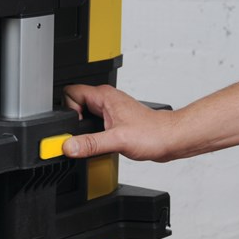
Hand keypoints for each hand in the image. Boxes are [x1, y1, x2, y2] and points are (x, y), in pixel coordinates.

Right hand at [61, 84, 177, 161]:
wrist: (170, 139)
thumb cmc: (153, 133)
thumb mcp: (117, 140)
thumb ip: (90, 143)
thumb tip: (69, 146)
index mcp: (104, 96)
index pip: (70, 93)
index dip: (67, 111)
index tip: (74, 127)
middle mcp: (106, 100)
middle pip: (74, 104)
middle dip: (73, 122)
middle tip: (81, 137)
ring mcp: (110, 110)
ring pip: (84, 114)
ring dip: (82, 129)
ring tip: (91, 140)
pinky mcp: (114, 121)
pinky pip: (94, 124)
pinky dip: (91, 134)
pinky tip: (99, 143)